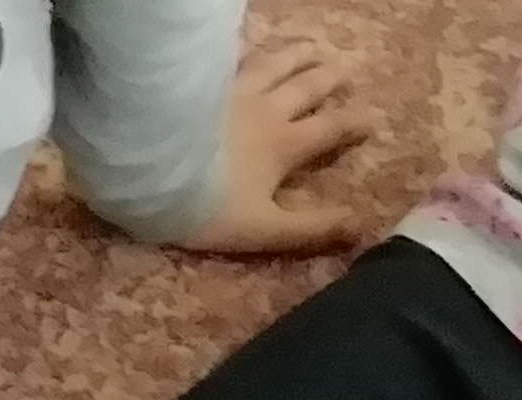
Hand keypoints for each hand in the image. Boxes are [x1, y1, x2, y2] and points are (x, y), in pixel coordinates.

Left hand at [176, 33, 375, 255]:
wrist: (148, 173)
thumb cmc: (204, 207)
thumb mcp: (261, 230)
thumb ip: (310, 229)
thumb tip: (359, 227)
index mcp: (284, 145)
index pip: (331, 128)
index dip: (355, 124)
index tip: (373, 120)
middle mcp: (266, 109)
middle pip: (307, 87)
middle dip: (331, 78)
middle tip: (347, 69)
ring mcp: (233, 91)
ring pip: (275, 64)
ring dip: (298, 55)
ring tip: (313, 47)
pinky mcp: (201, 83)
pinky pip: (230, 59)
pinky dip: (246, 50)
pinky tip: (246, 47)